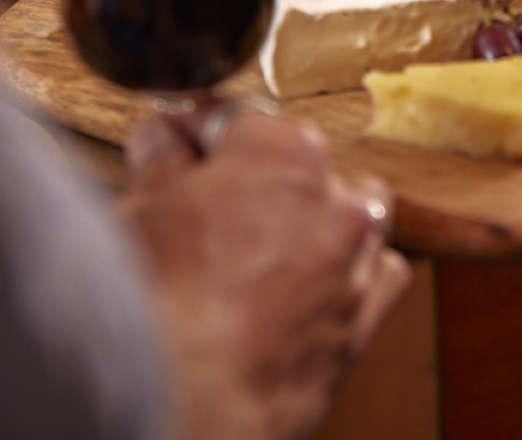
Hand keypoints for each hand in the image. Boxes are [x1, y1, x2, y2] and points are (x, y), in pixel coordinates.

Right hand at [120, 108, 409, 439]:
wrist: (183, 401)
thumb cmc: (158, 305)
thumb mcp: (143, 210)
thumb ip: (163, 165)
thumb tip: (163, 141)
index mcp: (286, 153)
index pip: (242, 120)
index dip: (201, 132)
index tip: (180, 141)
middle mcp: (335, 199)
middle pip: (303, 167)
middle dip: (262, 179)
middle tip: (210, 205)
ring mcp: (356, 260)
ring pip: (353, 216)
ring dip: (317, 221)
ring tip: (263, 249)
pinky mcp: (364, 319)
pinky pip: (378, 276)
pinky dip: (352, 275)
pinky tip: (310, 288)